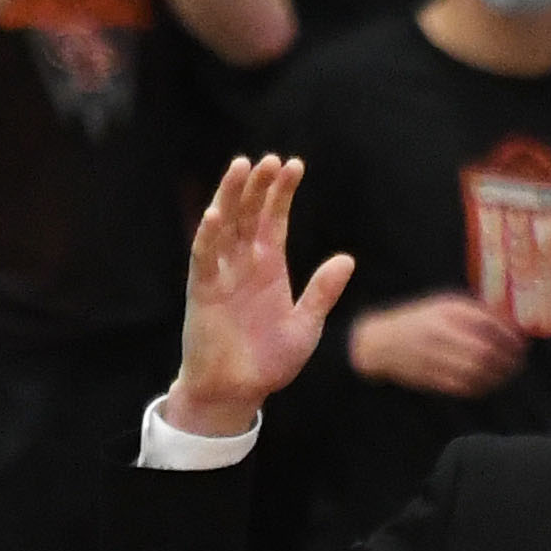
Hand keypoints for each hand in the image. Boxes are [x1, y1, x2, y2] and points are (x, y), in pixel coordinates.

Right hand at [165, 153, 357, 441]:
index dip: (282, 192)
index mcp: (269, 267)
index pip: (274, 219)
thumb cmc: (270, 360)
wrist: (238, 392)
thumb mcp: (306, 325)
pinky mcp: (202, 291)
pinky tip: (217, 213)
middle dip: (259, 186)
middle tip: (271, 159)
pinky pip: (204, 258)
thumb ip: (322, 292)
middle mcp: (244, 263)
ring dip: (232, 196)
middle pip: (249, 213)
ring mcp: (221, 274)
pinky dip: (209, 236)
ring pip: (225, 225)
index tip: (295, 165)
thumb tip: (347, 259)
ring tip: (243, 166)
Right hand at [346, 291, 531, 400]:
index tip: (522, 340)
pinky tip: (491, 383)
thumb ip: (475, 310)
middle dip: (508, 358)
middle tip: (520, 359)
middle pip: (485, 350)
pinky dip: (483, 386)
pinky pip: (464, 386)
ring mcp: (435, 357)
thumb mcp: (443, 304)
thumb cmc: (418, 320)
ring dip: (499, 375)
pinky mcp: (431, 378)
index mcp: (445, 311)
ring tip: (510, 372)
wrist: (379, 344)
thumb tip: (510, 321)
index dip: (509, 334)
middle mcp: (441, 333)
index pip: (487, 323)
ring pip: (477, 371)